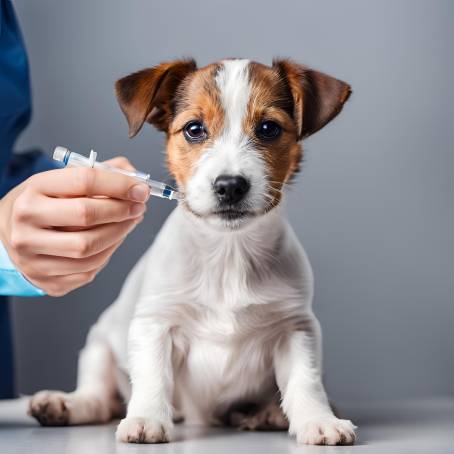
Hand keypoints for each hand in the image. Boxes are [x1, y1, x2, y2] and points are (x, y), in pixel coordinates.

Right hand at [0, 157, 148, 295]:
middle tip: (139, 207)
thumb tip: (136, 179)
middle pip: (86, 215)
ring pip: (90, 249)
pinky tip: (112, 240)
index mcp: (33, 189)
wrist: (11, 234)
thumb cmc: (44, 204)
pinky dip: (108, 253)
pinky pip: (88, 269)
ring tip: (129, 222)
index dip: (119, 184)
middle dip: (122, 210)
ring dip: (120, 234)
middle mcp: (27, 222)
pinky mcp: (44, 279)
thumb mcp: (63, 181)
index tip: (141, 189)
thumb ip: (102, 173)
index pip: (84, 181)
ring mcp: (32, 255)